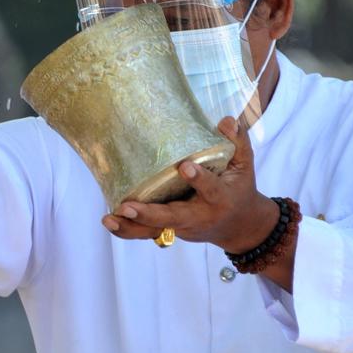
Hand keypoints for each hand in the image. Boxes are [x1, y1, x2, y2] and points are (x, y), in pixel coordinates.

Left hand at [101, 116, 278, 252]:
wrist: (240, 227)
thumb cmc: (238, 190)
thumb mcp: (244, 166)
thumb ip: (237, 143)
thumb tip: (227, 120)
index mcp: (220, 198)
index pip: (210, 189)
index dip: (199, 179)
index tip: (186, 166)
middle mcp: (199, 215)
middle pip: (173, 217)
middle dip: (150, 213)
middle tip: (128, 206)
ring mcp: (182, 226)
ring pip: (154, 230)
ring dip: (131, 226)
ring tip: (109, 218)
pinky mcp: (170, 230)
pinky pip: (147, 233)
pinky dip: (128, 229)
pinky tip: (109, 221)